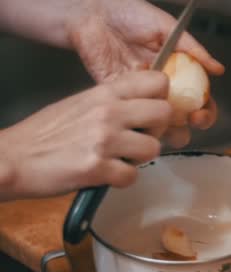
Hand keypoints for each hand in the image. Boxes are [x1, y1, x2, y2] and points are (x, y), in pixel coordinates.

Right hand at [0, 71, 170, 199]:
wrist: (14, 158)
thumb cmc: (46, 134)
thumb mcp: (82, 104)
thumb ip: (114, 102)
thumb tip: (146, 106)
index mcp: (105, 93)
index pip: (157, 81)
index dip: (161, 98)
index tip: (150, 112)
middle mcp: (108, 112)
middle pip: (164, 113)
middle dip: (157, 130)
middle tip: (139, 138)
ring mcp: (104, 140)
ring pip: (154, 148)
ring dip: (140, 159)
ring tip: (119, 158)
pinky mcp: (97, 168)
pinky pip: (132, 176)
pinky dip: (121, 180)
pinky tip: (106, 174)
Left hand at [67, 0, 223, 147]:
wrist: (93, 14)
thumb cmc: (129, 14)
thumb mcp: (166, 28)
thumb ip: (193, 49)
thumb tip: (217, 69)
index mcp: (178, 72)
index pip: (199, 98)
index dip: (206, 110)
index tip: (201, 111)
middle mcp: (162, 88)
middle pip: (185, 117)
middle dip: (193, 124)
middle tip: (192, 119)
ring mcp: (141, 95)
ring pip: (160, 123)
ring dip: (168, 130)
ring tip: (167, 123)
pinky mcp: (119, 98)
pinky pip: (133, 116)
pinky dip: (139, 121)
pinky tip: (141, 113)